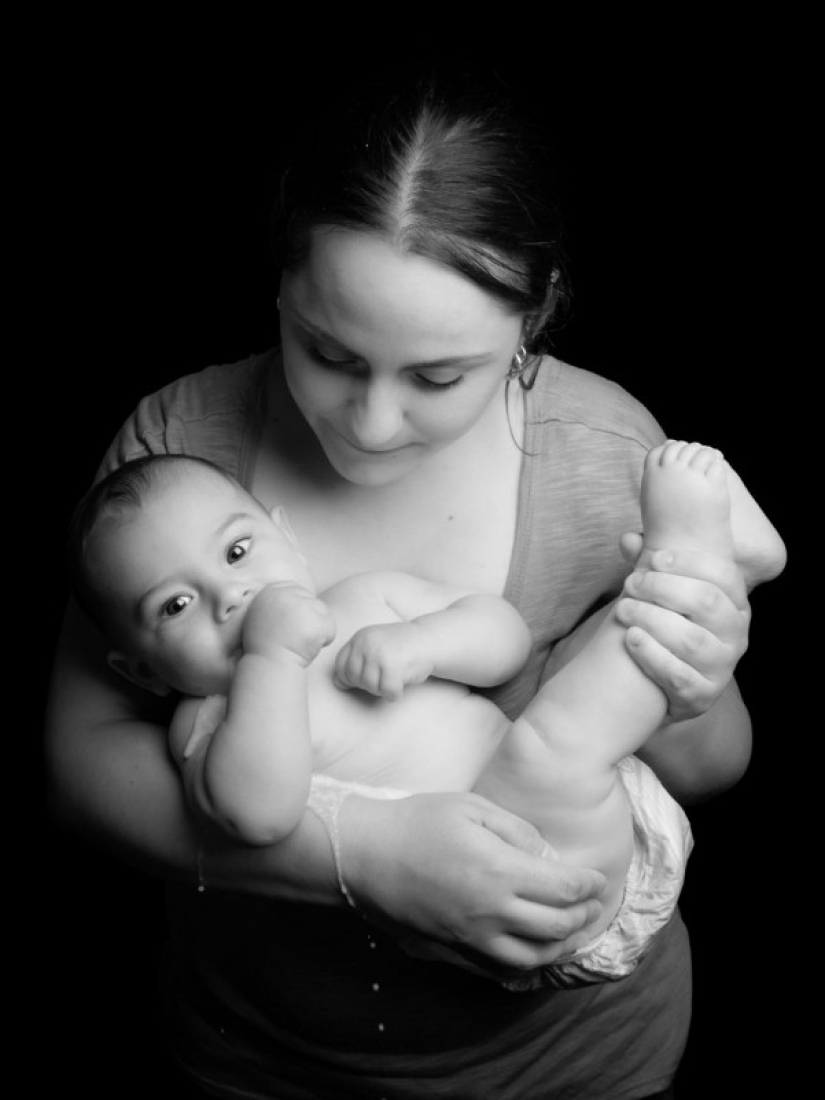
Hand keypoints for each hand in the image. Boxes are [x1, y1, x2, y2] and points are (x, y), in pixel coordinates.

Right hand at [243, 584, 335, 664]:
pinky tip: (310, 649)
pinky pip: (331, 629)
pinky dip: (325, 641)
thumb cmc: (266, 647)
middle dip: (309, 618)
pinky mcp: (315, 622)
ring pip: (323, 613)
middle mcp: (287, 594)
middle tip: (294, 637)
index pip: (297, 591)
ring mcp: (302, 607)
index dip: (298, 609)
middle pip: (312, 600)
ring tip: (300, 643)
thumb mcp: (261, 615)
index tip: (291, 625)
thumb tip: (297, 594)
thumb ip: (276, 601)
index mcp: (271, 591)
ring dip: (317, 630)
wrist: (268, 667)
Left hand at [334, 623, 433, 699]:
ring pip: (370, 687)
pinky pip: (388, 691)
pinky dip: (395, 694)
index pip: (340, 665)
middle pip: (354, 678)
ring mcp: (379, 653)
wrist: (431, 639)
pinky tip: (401, 686)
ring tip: (393, 680)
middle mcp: (366, 643)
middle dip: (368, 685)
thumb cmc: (402, 647)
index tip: (365, 679)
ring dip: (382, 690)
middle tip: (383, 680)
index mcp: (360, 637)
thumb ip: (357, 661)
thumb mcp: (375, 646)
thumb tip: (338, 683)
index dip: (350, 678)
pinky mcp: (393, 665)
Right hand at [340, 791, 605, 972]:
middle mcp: (492, 913)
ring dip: (561, 948)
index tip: (597, 879)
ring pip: (533, 959)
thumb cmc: (416, 822)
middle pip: (557, 928)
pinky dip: (525, 966)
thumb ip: (517, 831)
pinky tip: (531, 952)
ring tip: (571, 933)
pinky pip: (499, 971)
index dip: (588, 886)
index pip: (564, 889)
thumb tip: (547, 856)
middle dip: (583, 916)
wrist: (363, 854)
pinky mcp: (452, 951)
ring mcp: (471, 938)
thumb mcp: (472, 808)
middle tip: (590, 904)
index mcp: (500, 872)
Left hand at [616, 535, 749, 720]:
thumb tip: (628, 539)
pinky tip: (630, 639)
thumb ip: (647, 565)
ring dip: (652, 619)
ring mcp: (722, 668)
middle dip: (664, 587)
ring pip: (691, 640)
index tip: (654, 558)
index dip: (690, 562)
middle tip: (631, 583)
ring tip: (622, 610)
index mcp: (734, 604)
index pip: (723, 575)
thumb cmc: (665, 626)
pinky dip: (653, 656)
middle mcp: (736, 635)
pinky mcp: (702, 697)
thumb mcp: (661, 594)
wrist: (660, 686)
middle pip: (706, 602)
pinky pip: (680, 677)